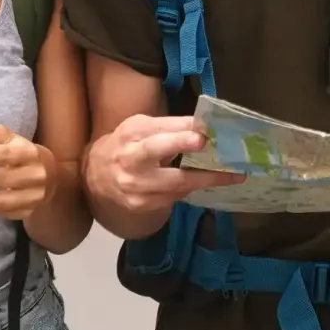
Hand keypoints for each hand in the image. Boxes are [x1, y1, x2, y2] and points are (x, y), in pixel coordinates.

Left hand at [0, 124, 52, 222]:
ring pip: (0, 201)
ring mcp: (33, 196)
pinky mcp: (27, 212)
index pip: (8, 154)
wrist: (47, 176)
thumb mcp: (8, 138)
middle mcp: (35, 175)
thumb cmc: (18, 153)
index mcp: (30, 153)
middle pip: (2, 179)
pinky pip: (0, 213)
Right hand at [88, 115, 244, 217]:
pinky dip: (192, 188)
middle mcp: (130, 161)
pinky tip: (208, 182)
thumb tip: (204, 124)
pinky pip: (174, 196)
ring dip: (206, 179)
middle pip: (160, 159)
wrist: (97, 176)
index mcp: (130, 135)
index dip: (179, 136)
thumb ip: (171, 125)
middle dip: (190, 158)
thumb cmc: (126, 144)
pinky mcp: (141, 205)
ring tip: (233, 175)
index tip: (201, 135)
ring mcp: (135, 187)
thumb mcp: (142, 127)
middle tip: (217, 158)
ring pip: (175, 184)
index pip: (156, 135)